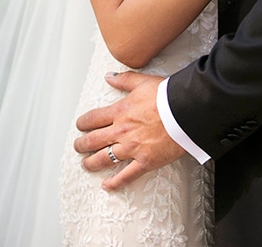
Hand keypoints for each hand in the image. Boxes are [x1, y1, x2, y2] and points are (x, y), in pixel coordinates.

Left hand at [74, 71, 184, 190]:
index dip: (83, 123)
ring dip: (91, 163)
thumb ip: (123, 80)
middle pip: (93, 141)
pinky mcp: (145, 162)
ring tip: (86, 165)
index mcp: (119, 112)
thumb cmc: (166, 96)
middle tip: (77, 147)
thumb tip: (109, 76)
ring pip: (104, 159)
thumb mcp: (141, 82)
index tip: (79, 126)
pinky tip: (107, 185)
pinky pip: (126, 176)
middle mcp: (121, 131)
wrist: (184, 111)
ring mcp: (132, 148)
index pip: (93, 119)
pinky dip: (115, 182)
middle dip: (82, 145)